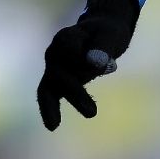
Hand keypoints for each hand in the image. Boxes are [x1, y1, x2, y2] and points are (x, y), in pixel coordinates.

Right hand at [37, 0, 140, 130]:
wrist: (103, 33)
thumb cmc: (107, 33)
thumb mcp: (110, 35)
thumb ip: (102, 47)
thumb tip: (95, 63)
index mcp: (66, 37)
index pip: (69, 53)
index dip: (84, 61)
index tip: (105, 65)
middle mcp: (54, 53)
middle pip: (58, 74)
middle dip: (74, 93)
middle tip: (92, 112)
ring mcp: (53, 67)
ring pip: (49, 88)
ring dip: (54, 106)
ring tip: (54, 126)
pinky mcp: (57, 80)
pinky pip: (49, 96)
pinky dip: (49, 109)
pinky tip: (52, 126)